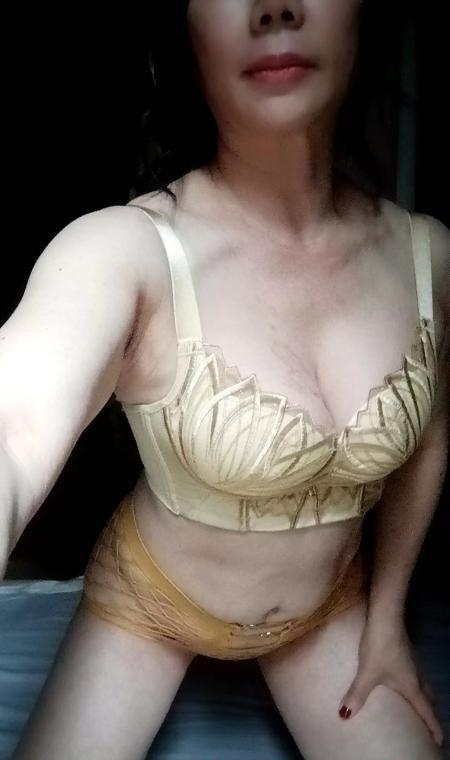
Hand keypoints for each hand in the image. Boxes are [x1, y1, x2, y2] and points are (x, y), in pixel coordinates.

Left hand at [337, 617, 443, 746]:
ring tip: (414, 704)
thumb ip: (357, 694)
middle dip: (429, 712)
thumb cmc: (380, 647)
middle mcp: (417, 675)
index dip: (434, 728)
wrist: (386, 617)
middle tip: (426, 725)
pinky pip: (414, 673)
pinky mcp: (406, 650)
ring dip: (422, 696)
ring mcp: (413, 661)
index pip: (427, 712)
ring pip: (422, 684)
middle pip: (429, 698)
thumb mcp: (367, 673)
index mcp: (412, 686)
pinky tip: (400, 678)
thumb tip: (344, 715)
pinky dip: (413, 682)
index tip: (439, 741)